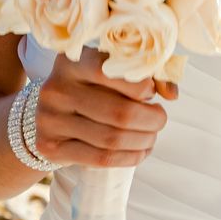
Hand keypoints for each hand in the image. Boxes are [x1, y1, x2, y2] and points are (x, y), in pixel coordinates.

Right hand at [31, 46, 176, 168]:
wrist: (52, 113)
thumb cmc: (94, 87)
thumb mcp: (113, 71)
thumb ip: (146, 74)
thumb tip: (171, 93)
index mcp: (73, 61)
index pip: (113, 71)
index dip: (143, 86)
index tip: (151, 92)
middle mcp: (56, 88)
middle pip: (119, 112)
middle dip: (152, 120)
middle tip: (160, 120)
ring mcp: (49, 119)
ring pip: (112, 138)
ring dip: (143, 141)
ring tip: (152, 136)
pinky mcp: (49, 146)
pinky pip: (100, 158)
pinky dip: (129, 158)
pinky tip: (140, 151)